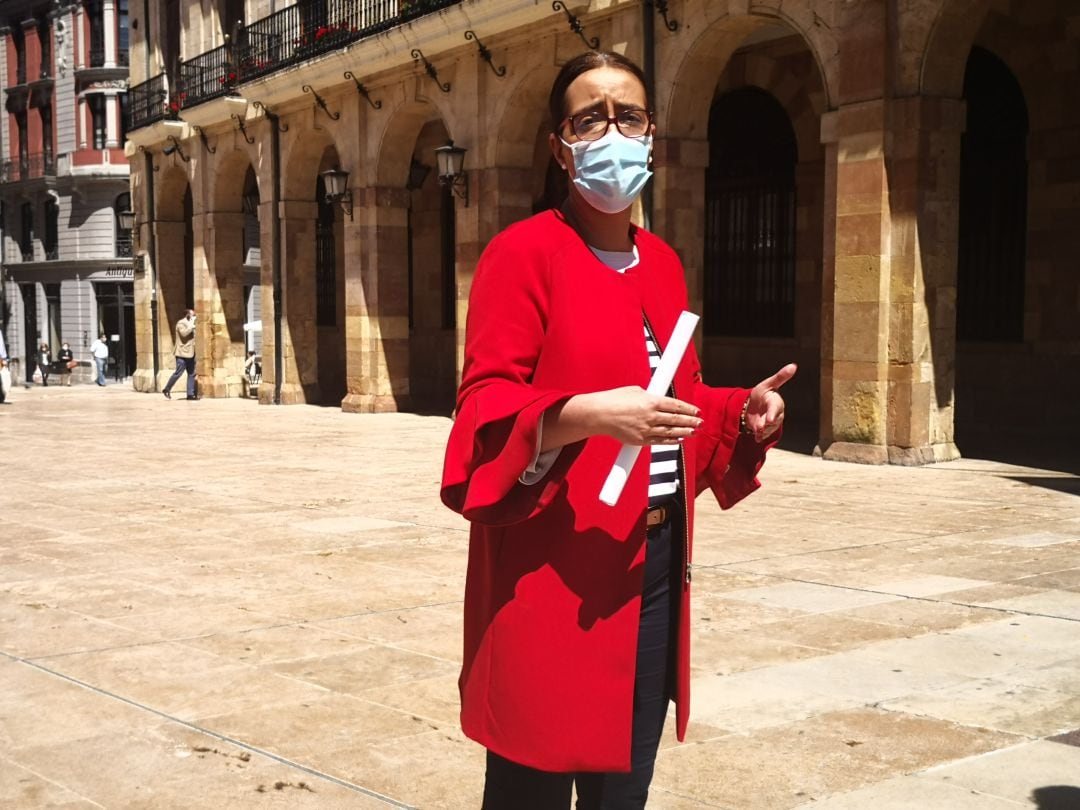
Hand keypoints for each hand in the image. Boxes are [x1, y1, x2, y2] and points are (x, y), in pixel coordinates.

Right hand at [586, 386, 702, 446]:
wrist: (599, 415)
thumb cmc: (615, 399)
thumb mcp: (635, 391)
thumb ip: (650, 396)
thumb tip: (660, 400)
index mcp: (651, 401)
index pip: (675, 406)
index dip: (688, 409)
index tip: (696, 410)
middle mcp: (651, 416)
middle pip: (676, 420)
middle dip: (691, 421)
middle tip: (701, 422)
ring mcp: (646, 430)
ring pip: (671, 432)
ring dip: (685, 432)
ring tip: (695, 431)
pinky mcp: (640, 440)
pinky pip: (660, 441)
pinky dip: (671, 441)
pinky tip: (679, 439)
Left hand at [744, 363, 796, 442]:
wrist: (752, 405)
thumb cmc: (763, 393)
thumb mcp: (768, 384)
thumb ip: (780, 377)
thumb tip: (794, 365)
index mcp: (776, 402)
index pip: (776, 408)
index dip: (773, 414)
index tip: (769, 420)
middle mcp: (776, 414)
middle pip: (773, 422)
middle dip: (766, 425)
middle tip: (759, 427)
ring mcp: (770, 423)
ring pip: (768, 429)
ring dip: (762, 431)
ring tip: (756, 431)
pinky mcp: (764, 430)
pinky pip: (763, 435)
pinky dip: (760, 437)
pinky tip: (757, 438)